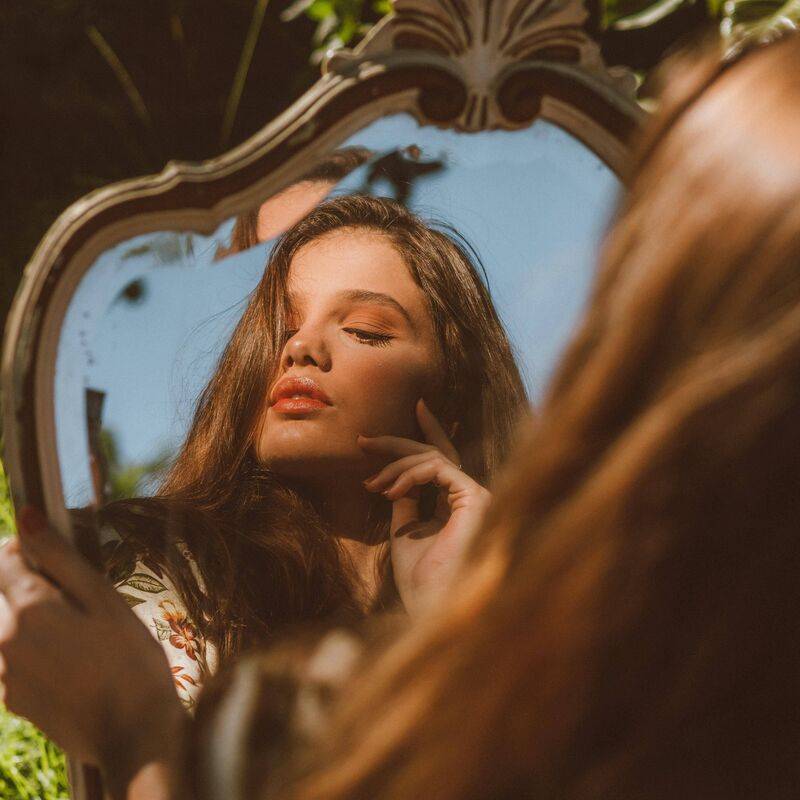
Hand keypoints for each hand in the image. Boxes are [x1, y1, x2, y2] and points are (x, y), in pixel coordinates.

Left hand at [0, 507, 182, 795]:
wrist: (133, 734)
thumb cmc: (131, 658)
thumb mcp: (104, 600)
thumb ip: (60, 558)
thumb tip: (27, 517)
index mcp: (29, 610)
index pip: (3, 558)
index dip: (27, 548)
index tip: (56, 554)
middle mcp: (3, 642)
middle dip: (26, 583)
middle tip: (71, 595)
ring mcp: (4, 675)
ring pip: (4, 625)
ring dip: (28, 617)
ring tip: (77, 631)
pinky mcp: (12, 700)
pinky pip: (10, 658)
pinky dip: (31, 648)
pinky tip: (72, 659)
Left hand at [359, 399, 491, 615]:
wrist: (431, 609)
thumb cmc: (420, 581)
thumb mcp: (404, 532)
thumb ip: (405, 501)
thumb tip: (394, 478)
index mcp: (458, 505)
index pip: (444, 460)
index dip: (429, 431)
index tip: (416, 406)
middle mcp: (472, 496)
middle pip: (435, 453)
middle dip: (397, 443)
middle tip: (363, 439)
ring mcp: (477, 496)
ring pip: (433, 457)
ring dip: (395, 465)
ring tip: (371, 484)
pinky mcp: (475, 497)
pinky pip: (437, 468)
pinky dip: (409, 474)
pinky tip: (389, 490)